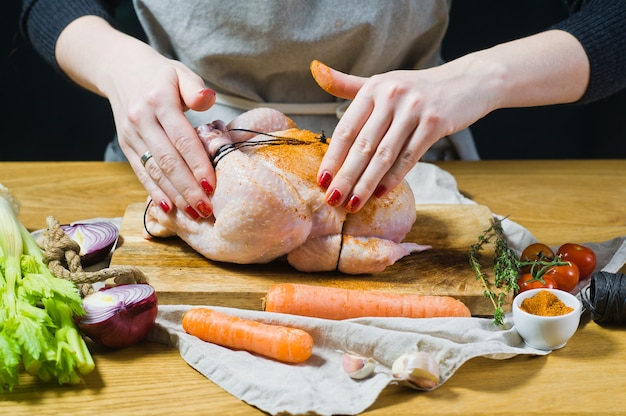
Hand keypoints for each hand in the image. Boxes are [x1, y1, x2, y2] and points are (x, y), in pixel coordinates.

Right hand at [108, 49, 216, 219]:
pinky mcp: (126, 145)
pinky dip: (154, 191)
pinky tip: (168, 208)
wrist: (119, 68)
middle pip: (168, 160)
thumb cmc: (160, 74)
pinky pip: (141, 172)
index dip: (197, 164)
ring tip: (193, 214)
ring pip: (154, 170)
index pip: (182, 139)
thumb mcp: (180, 72)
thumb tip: (208, 99)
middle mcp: (141, 120)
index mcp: (159, 101)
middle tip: (206, 209)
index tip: (212, 185)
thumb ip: (195, 87)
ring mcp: (131, 135)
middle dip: (187, 188)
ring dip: (174, 195)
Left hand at [311, 60, 488, 212]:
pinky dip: (393, 177)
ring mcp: (414, 109)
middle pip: (363, 145)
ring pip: (384, 155)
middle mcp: (391, 96)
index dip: (333, 157)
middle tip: (332, 200)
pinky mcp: (435, 123)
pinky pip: (409, 157)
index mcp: (373, 88)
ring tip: (353, 203)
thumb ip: (348, 85)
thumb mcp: (382, 83)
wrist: (467, 81)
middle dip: (346, 176)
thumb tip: (315, 70)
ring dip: (366, 183)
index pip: (346, 129)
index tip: (321, 180)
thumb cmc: (417, 88)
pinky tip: (380, 193)